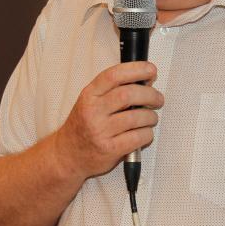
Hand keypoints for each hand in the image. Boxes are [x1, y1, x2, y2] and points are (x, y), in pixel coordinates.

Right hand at [54, 61, 163, 179]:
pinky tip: (145, 133)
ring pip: (136, 117)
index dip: (136, 70)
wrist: (67, 155)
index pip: (114, 76)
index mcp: (89, 95)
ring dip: (151, 116)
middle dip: (150, 94)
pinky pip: (138, 138)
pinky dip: (147, 134)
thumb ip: (114, 90)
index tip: (151, 70)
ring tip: (151, 118)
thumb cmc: (83, 126)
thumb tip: (146, 81)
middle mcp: (92, 111)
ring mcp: (100, 132)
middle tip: (157, 98)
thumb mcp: (91, 102)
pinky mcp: (109, 150)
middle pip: (128, 95)